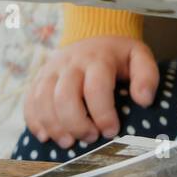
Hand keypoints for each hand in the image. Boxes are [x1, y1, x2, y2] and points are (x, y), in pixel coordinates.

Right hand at [24, 35, 159, 148]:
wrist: (93, 34)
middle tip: (91, 138)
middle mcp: (70, 62)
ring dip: (54, 126)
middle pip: (64, 96)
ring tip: (69, 142)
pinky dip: (34, 121)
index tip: (111, 130)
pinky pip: (29, 100)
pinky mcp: (39, 78)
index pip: (96, 88)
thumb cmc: (117, 54)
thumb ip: (147, 75)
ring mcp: (51, 69)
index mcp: (98, 58)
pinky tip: (45, 136)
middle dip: (76, 123)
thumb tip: (144, 100)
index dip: (103, 113)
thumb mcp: (139, 56)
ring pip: (43, 100)